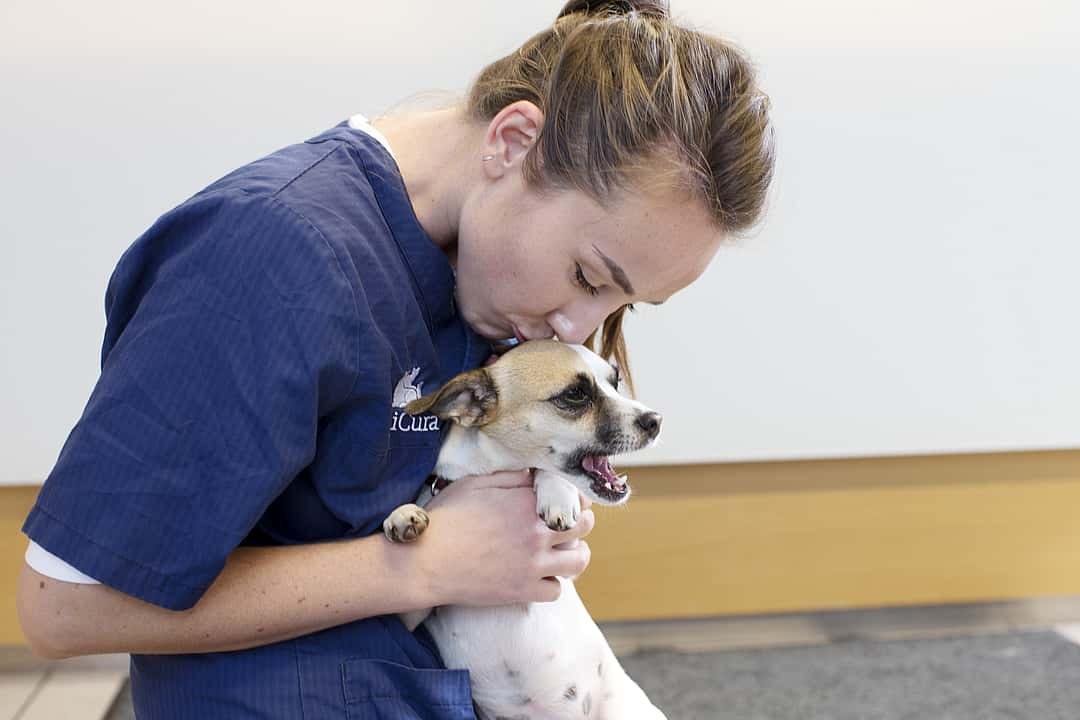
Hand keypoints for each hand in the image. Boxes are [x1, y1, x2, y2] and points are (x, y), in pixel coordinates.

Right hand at [410, 470, 593, 605]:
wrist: (425, 562)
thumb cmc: (445, 519)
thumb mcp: (474, 484)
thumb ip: (509, 477)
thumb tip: (532, 475)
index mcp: (526, 502)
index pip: (571, 497)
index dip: (575, 497)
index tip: (571, 500)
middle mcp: (536, 532)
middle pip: (583, 526)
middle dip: (583, 522)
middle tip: (575, 524)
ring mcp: (533, 563)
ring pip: (578, 561)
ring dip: (577, 555)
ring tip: (569, 553)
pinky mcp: (523, 590)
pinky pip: (556, 590)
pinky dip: (552, 584)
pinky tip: (543, 577)